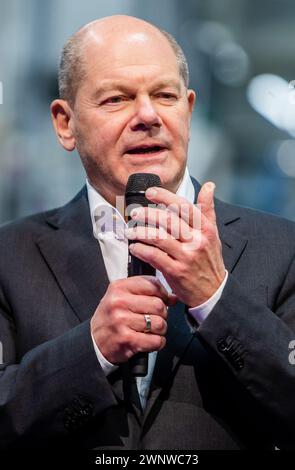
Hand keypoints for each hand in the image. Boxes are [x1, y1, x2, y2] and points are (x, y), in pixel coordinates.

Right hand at [91, 276, 176, 363]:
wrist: (95, 340)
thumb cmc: (112, 316)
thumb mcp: (123, 297)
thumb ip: (147, 293)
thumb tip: (173, 297)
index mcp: (119, 287)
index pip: (152, 284)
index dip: (163, 294)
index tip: (163, 300)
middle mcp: (119, 302)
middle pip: (158, 305)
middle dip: (162, 314)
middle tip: (155, 318)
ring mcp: (121, 321)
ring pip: (159, 323)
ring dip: (160, 330)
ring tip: (151, 330)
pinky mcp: (126, 339)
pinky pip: (155, 340)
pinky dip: (158, 343)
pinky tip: (150, 341)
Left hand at [125, 182, 225, 307]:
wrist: (213, 292)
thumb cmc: (209, 261)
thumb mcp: (213, 234)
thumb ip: (207, 210)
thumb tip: (209, 186)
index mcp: (205, 229)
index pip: (184, 206)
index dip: (165, 196)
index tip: (150, 192)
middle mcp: (197, 241)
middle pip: (168, 220)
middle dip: (148, 213)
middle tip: (135, 212)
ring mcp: (186, 257)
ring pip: (159, 238)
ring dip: (141, 232)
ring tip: (130, 229)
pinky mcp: (176, 271)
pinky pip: (154, 256)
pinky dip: (141, 250)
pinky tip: (134, 246)